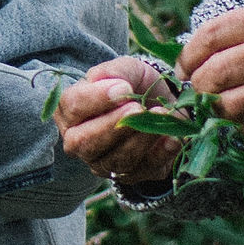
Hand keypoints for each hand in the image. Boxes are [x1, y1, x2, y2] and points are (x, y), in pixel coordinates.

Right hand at [55, 55, 184, 188]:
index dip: (95, 98)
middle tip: (138, 108)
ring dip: (140, 139)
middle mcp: (79, 143)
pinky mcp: (132, 175)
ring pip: (115, 160)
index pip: (71, 106)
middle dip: (113, 125)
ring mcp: (104, 163)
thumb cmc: (134, 85)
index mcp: (70, 112)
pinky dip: (161, 153)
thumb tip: (118, 89)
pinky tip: (173, 137)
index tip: (123, 88)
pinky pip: (144, 170)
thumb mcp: (125, 69)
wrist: (160, 103)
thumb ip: (115, 72)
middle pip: (84, 142)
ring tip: (161, 115)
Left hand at [180, 0, 243, 141]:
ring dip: (213, 109)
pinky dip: (239, 126)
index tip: (182, 66)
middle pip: (215, 74)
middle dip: (196, 84)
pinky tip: (242, 117)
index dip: (188, 54)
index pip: (212, 36)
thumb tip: (189, 57)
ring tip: (215, 103)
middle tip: (197, 87)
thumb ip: (236, 30)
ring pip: (229, 107)